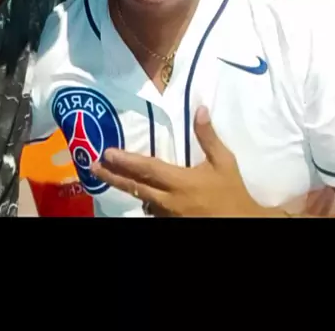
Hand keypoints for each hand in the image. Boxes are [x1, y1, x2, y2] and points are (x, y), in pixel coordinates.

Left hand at [91, 107, 276, 217]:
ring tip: (109, 176)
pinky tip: (139, 194)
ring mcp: (168, 216)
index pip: (146, 169)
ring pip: (141, 201)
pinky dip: (145, 201)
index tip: (106, 153)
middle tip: (93, 166)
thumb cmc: (232, 193)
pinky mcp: (170, 225)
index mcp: (180, 182)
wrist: (242, 224)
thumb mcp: (224, 162)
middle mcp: (168, 201)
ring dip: (126, 188)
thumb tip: (200, 109)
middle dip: (112, 176)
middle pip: (134, 187)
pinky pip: (152, 212)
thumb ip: (208, 137)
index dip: (125, 161)